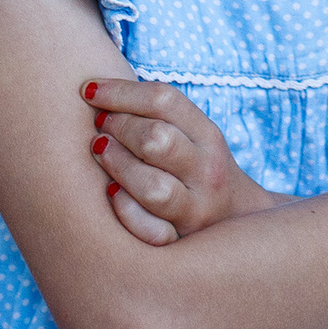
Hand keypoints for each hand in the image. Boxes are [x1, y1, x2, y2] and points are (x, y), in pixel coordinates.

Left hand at [86, 77, 276, 245]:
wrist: (239, 223)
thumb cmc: (196, 170)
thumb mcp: (193, 136)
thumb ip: (159, 115)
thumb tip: (97, 88)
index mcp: (209, 136)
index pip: (164, 100)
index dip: (120, 91)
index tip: (89, 90)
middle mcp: (207, 171)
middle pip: (156, 139)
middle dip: (117, 126)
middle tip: (98, 124)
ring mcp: (196, 208)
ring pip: (152, 185)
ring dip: (116, 164)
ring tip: (99, 151)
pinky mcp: (181, 240)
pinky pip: (147, 228)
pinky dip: (124, 209)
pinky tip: (110, 192)